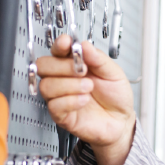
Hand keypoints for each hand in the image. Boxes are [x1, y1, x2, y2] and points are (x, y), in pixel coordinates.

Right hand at [38, 35, 134, 164]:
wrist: (121, 121)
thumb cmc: (115, 96)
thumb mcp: (113, 73)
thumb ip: (98, 58)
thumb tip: (84, 45)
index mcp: (74, 64)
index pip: (57, 50)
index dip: (58, 45)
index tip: (66, 43)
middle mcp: (64, 79)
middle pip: (43, 66)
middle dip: (62, 66)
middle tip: (82, 70)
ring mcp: (61, 97)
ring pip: (46, 86)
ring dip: (69, 85)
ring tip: (88, 87)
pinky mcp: (61, 115)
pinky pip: (54, 105)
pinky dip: (70, 101)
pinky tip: (84, 100)